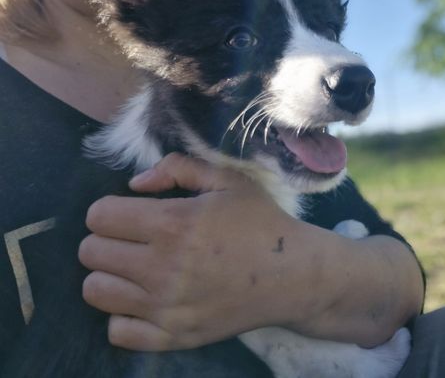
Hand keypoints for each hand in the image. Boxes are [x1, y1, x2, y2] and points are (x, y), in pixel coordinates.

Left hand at [79, 153, 311, 350]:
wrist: (294, 275)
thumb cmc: (261, 222)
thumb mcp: (228, 180)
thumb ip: (178, 168)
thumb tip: (134, 183)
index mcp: (173, 224)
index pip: (99, 216)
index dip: (111, 210)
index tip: (131, 214)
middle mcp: (162, 268)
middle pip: (90, 253)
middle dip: (108, 240)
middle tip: (135, 240)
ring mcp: (166, 308)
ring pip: (96, 291)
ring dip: (111, 276)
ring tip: (138, 269)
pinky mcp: (174, 337)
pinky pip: (117, 331)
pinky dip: (125, 315)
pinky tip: (146, 301)